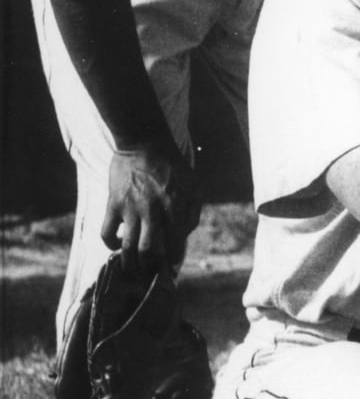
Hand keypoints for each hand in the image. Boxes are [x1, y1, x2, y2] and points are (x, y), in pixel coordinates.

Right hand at [103, 144, 199, 267]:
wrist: (144, 142)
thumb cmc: (173, 165)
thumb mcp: (193, 185)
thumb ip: (192, 211)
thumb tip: (184, 236)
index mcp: (176, 206)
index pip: (175, 244)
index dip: (173, 260)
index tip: (171, 268)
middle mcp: (153, 210)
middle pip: (149, 252)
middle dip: (149, 269)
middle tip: (149, 277)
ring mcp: (131, 208)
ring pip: (127, 248)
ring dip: (129, 265)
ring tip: (130, 273)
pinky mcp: (113, 204)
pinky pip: (106, 233)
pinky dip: (110, 244)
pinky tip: (117, 246)